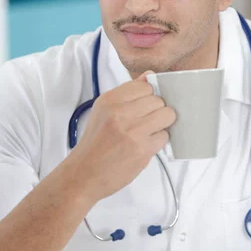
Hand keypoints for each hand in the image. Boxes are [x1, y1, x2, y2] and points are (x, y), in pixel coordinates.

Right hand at [68, 72, 175, 203]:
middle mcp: (121, 112)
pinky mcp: (142, 149)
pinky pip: (164, 136)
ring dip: (161, 125)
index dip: (148, 97)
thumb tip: (151, 75)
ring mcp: (133, 131)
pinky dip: (158, 142)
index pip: (145, 85)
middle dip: (156, 111)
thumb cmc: (94, 144)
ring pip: (166, 115)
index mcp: (109, 100)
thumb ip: (127, 94)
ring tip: (147, 133)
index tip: (142, 108)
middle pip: (158, 100)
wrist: (83, 174)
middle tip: (144, 124)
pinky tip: (144, 146)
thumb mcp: (103, 112)